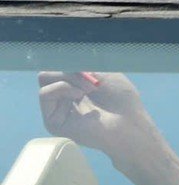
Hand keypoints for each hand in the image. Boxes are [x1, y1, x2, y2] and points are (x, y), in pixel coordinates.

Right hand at [38, 71, 156, 164]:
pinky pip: (45, 93)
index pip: (59, 67)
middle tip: (88, 78)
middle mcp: (64, 97)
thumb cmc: (122, 99)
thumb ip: (82, 67)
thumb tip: (62, 62)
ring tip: (89, 88)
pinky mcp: (52, 121)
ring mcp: (57, 109)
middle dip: (67, 69)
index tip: (89, 67)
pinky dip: (62, 88)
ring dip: (69, 77)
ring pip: (45, 79)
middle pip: (49, 72)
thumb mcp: (103, 74)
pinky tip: (79, 95)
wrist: (127, 123)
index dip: (71, 62)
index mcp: (76, 86)